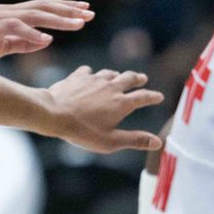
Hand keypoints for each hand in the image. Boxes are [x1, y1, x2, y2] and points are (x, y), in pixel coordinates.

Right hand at [0, 0, 93, 71]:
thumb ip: (20, 43)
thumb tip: (45, 41)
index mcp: (6, 16)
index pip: (40, 8)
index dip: (63, 10)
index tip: (83, 12)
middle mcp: (3, 12)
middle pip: (43, 6)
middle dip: (68, 9)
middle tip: (90, 13)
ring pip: (34, 14)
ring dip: (58, 19)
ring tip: (79, 23)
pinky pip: (16, 29)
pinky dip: (33, 34)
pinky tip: (48, 39)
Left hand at [46, 66, 163, 151]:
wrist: (53, 113)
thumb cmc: (82, 131)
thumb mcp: (111, 142)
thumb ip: (135, 140)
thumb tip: (158, 142)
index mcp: (122, 103)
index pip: (143, 97)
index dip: (153, 97)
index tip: (159, 96)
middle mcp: (111, 87)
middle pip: (129, 78)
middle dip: (138, 79)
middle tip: (142, 78)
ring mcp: (94, 80)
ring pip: (110, 73)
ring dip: (117, 75)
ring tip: (118, 76)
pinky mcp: (78, 76)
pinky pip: (88, 71)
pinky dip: (92, 74)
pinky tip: (89, 75)